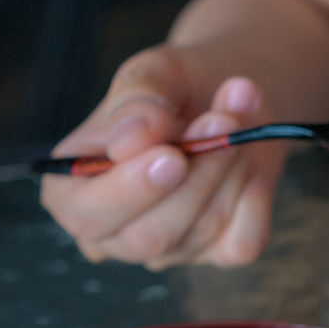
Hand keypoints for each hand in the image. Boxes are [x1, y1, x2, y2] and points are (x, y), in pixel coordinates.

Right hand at [40, 46, 285, 269]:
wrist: (229, 101)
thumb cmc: (176, 89)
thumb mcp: (151, 74)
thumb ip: (136, 102)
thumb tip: (130, 139)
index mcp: (73, 190)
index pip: (86, 215)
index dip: (129, 191)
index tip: (172, 155)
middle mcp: (116, 232)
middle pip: (149, 235)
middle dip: (196, 174)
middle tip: (224, 118)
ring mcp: (171, 248)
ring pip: (202, 231)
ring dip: (229, 168)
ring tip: (236, 114)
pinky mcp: (220, 252)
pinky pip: (243, 239)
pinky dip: (255, 193)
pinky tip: (249, 157)